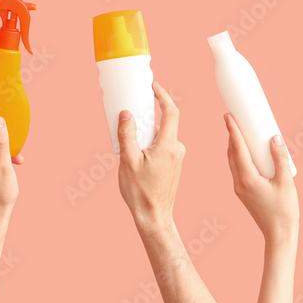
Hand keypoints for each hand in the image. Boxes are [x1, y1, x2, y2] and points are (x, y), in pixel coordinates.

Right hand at [117, 83, 184, 234]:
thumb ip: (128, 135)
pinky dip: (150, 141)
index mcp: (168, 146)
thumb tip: (126, 114)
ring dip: (147, 131)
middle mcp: (176, 149)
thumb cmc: (141, 193)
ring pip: (162, 134)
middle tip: (132, 110)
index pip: (171, 112)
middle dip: (148, 114)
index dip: (162, 95)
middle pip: (165, 122)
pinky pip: (162, 144)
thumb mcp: (128, 161)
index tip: (153, 86)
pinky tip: (136, 151)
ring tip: (129, 138)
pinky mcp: (173, 164)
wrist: (154, 217)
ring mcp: (176, 157)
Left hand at [224, 113, 297, 241]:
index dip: (232, 130)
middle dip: (232, 135)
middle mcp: (239, 182)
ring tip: (240, 132)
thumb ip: (280, 159)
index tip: (227, 116)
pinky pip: (238, 169)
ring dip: (234, 146)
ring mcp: (239, 188)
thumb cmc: (284, 211)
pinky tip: (247, 153)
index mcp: (247, 178)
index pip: (237, 148)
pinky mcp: (243, 193)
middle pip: (231, 153)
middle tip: (234, 119)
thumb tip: (274, 138)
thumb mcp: (286, 182)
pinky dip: (239, 157)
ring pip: (233, 162)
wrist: (279, 236)